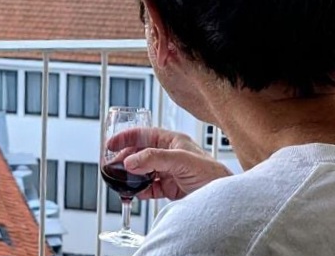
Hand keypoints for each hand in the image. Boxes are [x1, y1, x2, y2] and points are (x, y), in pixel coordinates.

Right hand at [111, 127, 230, 199]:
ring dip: (131, 176)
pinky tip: (136, 193)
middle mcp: (169, 155)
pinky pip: (149, 188)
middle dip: (126, 158)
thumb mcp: (182, 160)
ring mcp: (168, 172)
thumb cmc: (212, 174)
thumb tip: (131, 161)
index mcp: (172, 141)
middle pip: (140, 153)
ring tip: (122, 180)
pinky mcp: (169, 189)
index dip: (126, 137)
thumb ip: (155, 158)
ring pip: (142, 171)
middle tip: (114, 166)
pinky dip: (140, 191)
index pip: (144, 134)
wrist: (224, 200)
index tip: (110, 144)